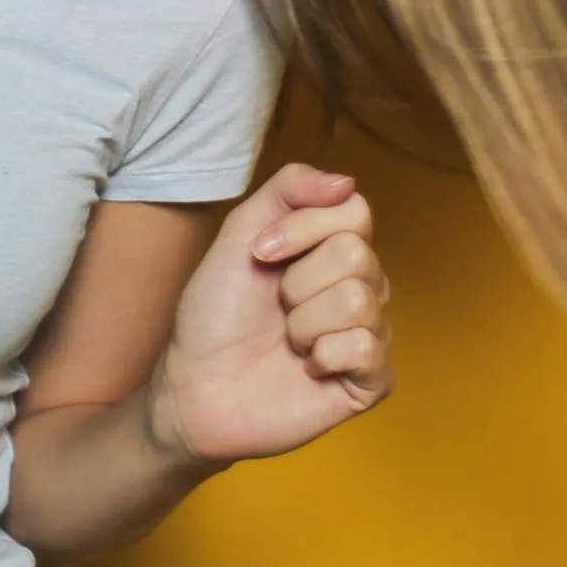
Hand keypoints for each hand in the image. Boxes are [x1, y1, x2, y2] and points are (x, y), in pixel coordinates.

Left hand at [147, 163, 395, 465]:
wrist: (195, 386)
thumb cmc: (215, 315)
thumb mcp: (238, 235)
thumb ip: (287, 191)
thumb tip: (347, 181)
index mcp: (333, 249)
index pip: (355, 211)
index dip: (304, 230)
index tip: (261, 253)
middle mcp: (361, 286)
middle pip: (356, 255)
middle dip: (297, 282)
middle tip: (276, 307)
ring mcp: (369, 333)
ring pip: (359, 301)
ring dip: (304, 323)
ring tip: (287, 341)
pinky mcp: (371, 381)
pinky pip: (366, 348)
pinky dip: (322, 356)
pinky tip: (307, 368)